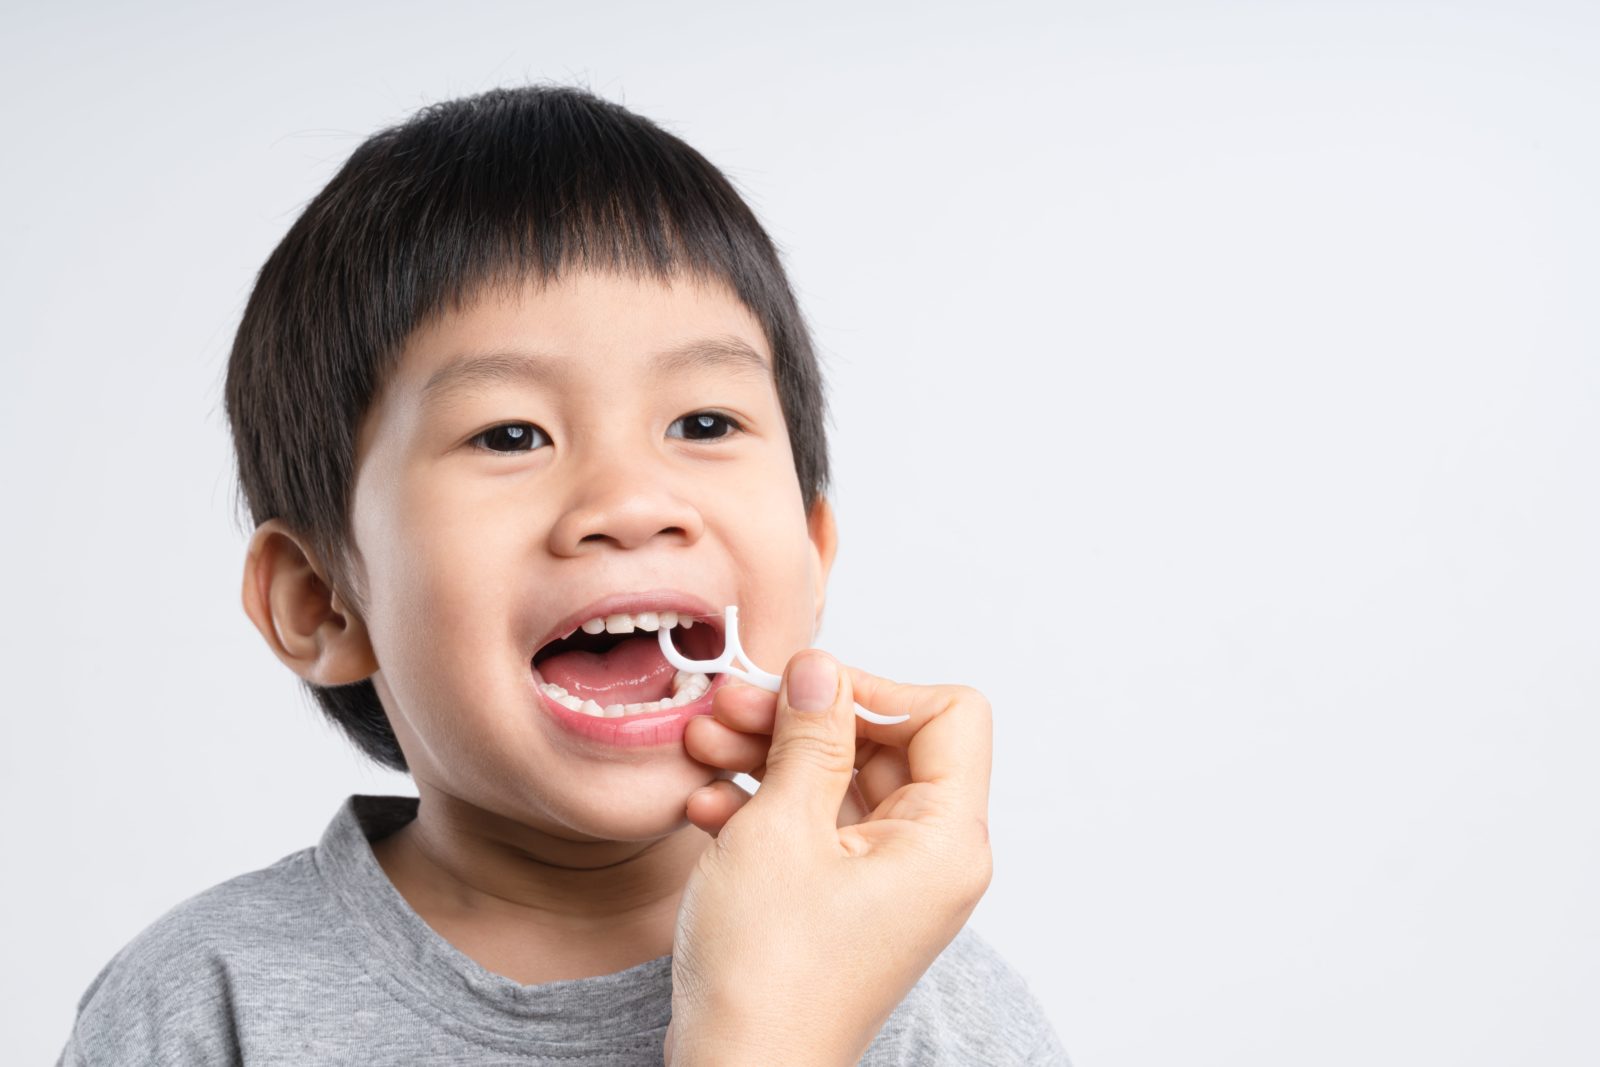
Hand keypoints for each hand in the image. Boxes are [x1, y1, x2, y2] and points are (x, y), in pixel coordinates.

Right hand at [665, 650, 993, 1065]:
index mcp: (944, 839)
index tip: (804, 688)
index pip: (949, 714)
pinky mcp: (842, 900)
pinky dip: (765, 806)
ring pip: (838, 782)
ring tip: (701, 743)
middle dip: (802, 719)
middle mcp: (929, 857)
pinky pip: (816, 827)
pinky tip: (706, 803)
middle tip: (730, 704)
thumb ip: (808, 736)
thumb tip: (821, 668)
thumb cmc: (769, 975)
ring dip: (769, 756)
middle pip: (884, 743)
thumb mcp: (781, 828)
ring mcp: (885, 881)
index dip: (876, 688)